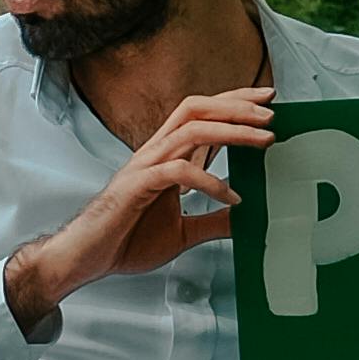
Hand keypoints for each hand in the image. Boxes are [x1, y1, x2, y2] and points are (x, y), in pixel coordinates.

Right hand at [5, 89, 278, 337]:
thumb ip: (211, 221)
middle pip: (196, 108)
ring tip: (264, 140)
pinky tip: (231, 198)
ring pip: (191, 130)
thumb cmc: (125, 240)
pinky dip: (210, 182)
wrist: (87, 258)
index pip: (201, 115)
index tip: (267, 100)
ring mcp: (145, 166)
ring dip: (232, 130)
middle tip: (271, 110)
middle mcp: (155, 152)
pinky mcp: (138, 186)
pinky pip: (179, 172)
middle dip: (236, 104)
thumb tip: (245, 220)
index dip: (234, 102)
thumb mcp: (182, 232)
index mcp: (165, 156)